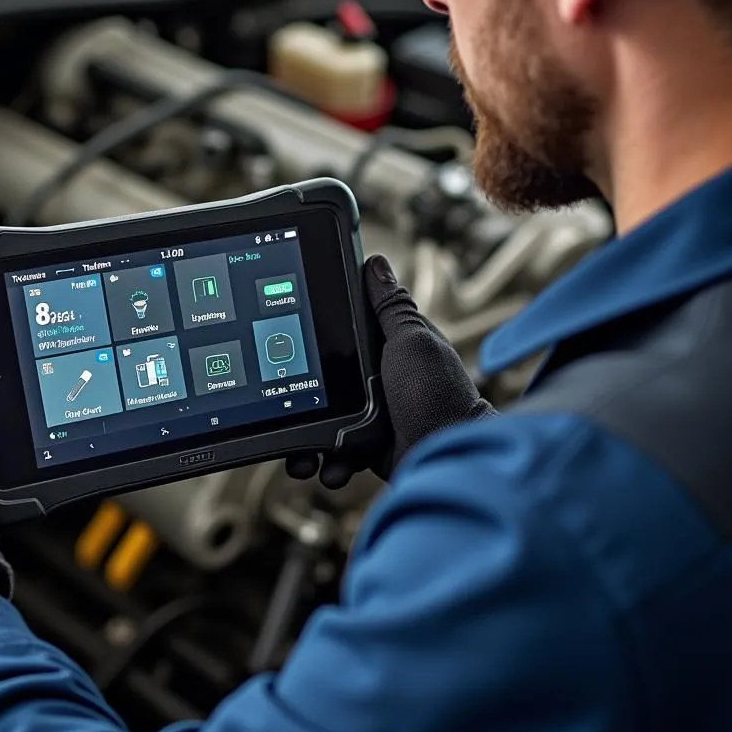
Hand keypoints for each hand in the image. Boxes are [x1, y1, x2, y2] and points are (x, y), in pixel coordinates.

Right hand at [287, 255, 494, 488]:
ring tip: (301, 453)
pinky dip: (327, 463)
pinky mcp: (368, 448)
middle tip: (282, 403)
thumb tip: (375, 263)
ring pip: (323, 420)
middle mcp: (379, 380)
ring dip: (307, 438)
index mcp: (391, 347)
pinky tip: (328, 468)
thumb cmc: (437, 395)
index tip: (288, 342)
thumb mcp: (412, 341)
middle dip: (302, 395)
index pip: (345, 331)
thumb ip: (391, 307)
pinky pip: (334, 453)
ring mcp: (372, 416)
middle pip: (325, 380)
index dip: (319, 335)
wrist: (449, 458)